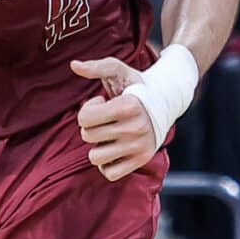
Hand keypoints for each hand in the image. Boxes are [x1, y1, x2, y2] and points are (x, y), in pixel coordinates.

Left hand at [70, 56, 160, 180]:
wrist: (165, 101)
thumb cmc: (135, 86)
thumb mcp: (118, 71)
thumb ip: (96, 67)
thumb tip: (73, 65)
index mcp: (129, 106)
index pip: (84, 117)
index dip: (88, 109)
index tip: (102, 103)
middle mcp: (136, 128)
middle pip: (87, 136)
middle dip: (91, 127)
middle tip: (106, 120)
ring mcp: (140, 146)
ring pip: (95, 158)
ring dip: (98, 146)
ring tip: (110, 135)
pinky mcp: (141, 160)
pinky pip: (109, 174)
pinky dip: (106, 164)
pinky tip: (113, 150)